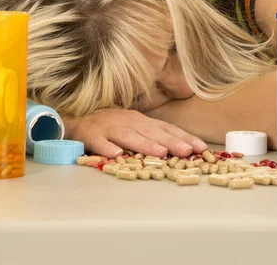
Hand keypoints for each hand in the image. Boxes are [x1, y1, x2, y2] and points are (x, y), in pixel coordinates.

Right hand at [67, 109, 207, 157]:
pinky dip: (108, 148)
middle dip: (170, 141)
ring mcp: (109, 126)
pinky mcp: (91, 134)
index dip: (183, 137)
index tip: (200, 147)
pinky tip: (116, 155)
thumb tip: (180, 150)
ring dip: (144, 144)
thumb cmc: (110, 127)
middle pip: (151, 131)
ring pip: (128, 135)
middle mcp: (127, 121)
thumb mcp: (133, 129)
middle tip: (186, 151)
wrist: (76, 121)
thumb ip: (152, 137)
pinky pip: (100, 142)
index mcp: (140, 120)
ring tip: (160, 152)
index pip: (165, 128)